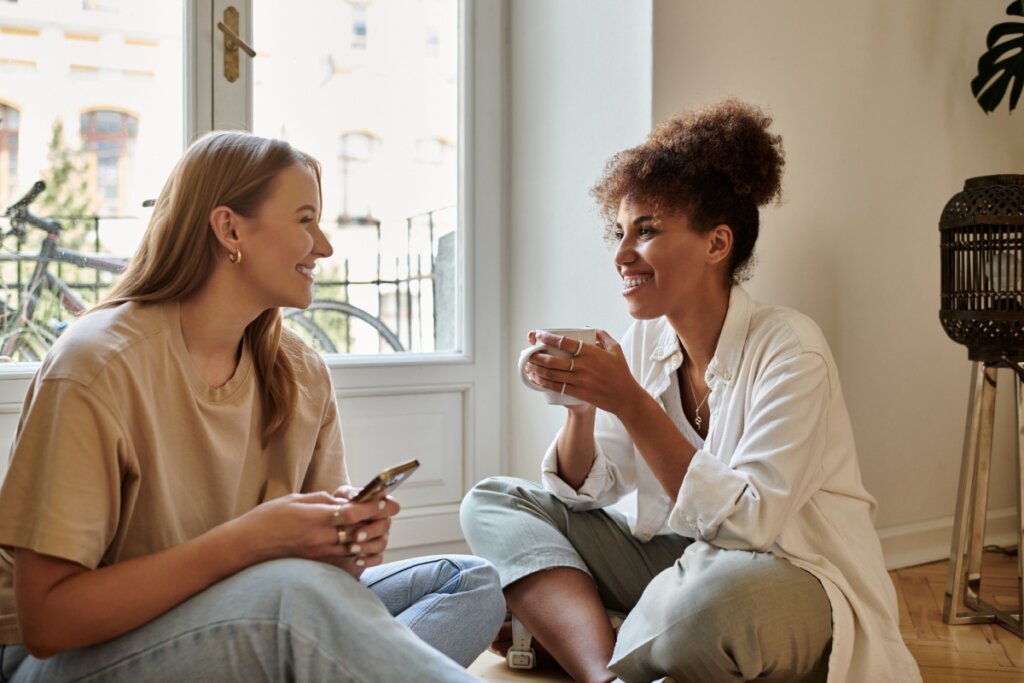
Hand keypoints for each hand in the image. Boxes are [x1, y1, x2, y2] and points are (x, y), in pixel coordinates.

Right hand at [231, 490, 398, 579]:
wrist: (245, 547)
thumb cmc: (266, 519)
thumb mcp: (296, 500)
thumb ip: (323, 500)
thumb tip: (346, 500)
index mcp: (316, 518)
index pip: (354, 513)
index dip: (373, 507)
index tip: (385, 501)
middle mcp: (321, 538)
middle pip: (360, 531)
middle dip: (377, 521)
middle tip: (387, 512)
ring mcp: (319, 555)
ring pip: (356, 547)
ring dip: (370, 537)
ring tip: (377, 526)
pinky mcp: (316, 565)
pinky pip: (344, 560)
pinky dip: (357, 551)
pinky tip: (360, 544)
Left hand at [331, 484, 400, 577]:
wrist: (331, 521)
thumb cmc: (341, 504)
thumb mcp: (343, 494)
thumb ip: (350, 494)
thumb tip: (356, 497)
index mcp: (380, 506)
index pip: (392, 506)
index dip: (386, 509)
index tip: (373, 511)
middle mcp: (382, 522)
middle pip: (385, 527)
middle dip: (371, 531)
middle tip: (357, 535)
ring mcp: (379, 538)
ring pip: (381, 544)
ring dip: (367, 547)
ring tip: (351, 548)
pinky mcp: (373, 553)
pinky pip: (377, 559)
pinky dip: (368, 560)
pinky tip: (356, 560)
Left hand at [525, 329, 643, 416]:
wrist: (625, 397)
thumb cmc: (621, 372)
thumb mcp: (615, 349)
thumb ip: (602, 335)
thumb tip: (587, 327)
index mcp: (591, 352)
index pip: (565, 342)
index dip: (549, 338)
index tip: (538, 335)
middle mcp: (584, 366)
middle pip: (554, 359)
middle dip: (537, 356)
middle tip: (529, 352)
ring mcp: (580, 380)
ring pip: (552, 374)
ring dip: (537, 369)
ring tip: (528, 365)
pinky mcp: (578, 392)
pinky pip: (556, 387)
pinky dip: (544, 383)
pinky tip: (536, 379)